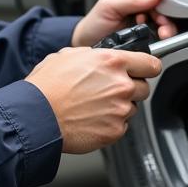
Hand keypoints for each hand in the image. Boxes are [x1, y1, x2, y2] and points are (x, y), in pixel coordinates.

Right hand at [24, 46, 160, 152]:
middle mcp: (121, 85)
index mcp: (113, 62)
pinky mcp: (115, 131)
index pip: (151, 63)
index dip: (147, 66)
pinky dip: (110, 123)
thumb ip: (95, 55)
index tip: (145, 70)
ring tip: (95, 106)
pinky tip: (92, 118)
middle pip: (144, 87)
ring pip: (132, 107)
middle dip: (131, 88)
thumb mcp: (69, 55)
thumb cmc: (48, 86)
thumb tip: (101, 57)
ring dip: (119, 106)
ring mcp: (119, 110)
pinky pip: (121, 126)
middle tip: (110, 90)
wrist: (37, 116)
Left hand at [71, 0, 177, 47]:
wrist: (82, 46)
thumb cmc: (92, 26)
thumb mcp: (109, 6)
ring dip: (162, 39)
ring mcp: (142, 38)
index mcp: (137, 7)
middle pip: (164, 22)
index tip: (163, 21)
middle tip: (163, 33)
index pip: (159, 6)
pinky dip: (154, 50)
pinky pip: (153, 51)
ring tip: (155, 40)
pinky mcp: (140, 52)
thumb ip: (132, 0)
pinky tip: (148, 49)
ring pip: (162, 37)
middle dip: (167, 27)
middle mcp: (142, 22)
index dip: (164, 14)